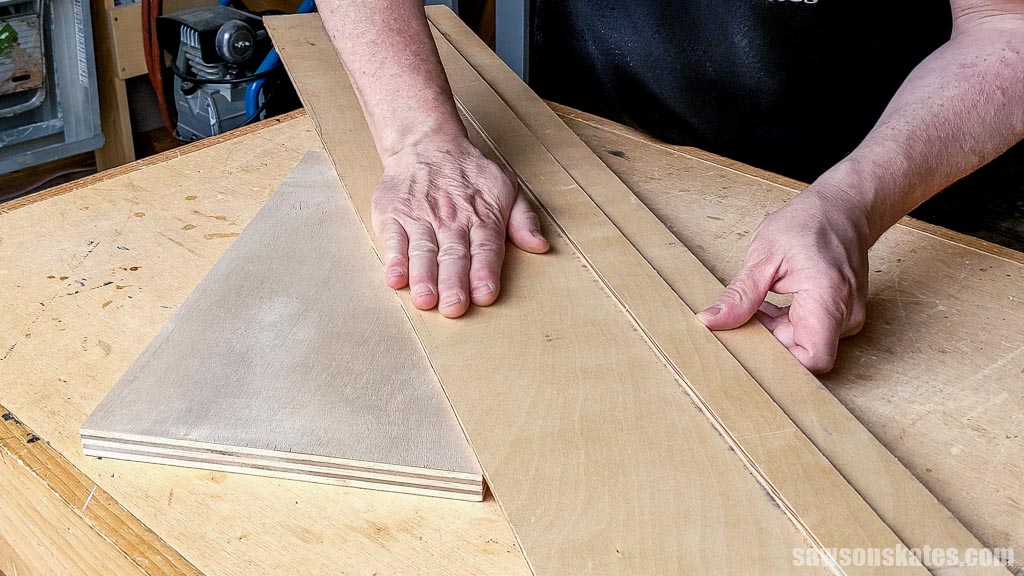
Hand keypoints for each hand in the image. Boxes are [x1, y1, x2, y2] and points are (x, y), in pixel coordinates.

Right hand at [372, 137, 549, 317]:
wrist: (427, 143)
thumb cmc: (470, 174)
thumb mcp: (506, 188)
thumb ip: (524, 220)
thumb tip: (540, 246)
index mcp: (482, 215)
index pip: (485, 247)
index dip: (485, 271)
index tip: (485, 294)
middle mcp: (451, 218)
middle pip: (453, 254)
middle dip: (454, 283)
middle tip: (454, 307)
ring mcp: (419, 217)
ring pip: (423, 251)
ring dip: (423, 277)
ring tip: (426, 300)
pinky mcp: (392, 215)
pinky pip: (393, 240)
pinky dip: (394, 259)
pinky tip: (396, 278)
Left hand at [696, 188, 870, 372]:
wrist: (843, 208)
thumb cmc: (810, 223)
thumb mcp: (764, 255)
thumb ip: (740, 295)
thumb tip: (710, 320)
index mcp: (828, 298)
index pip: (813, 359)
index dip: (781, 362)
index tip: (751, 346)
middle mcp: (845, 314)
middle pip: (803, 353)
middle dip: (769, 343)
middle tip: (742, 320)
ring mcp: (847, 317)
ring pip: (804, 345)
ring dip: (775, 332)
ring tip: (758, 306)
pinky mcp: (841, 316)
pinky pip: (809, 334)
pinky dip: (785, 325)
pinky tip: (770, 305)